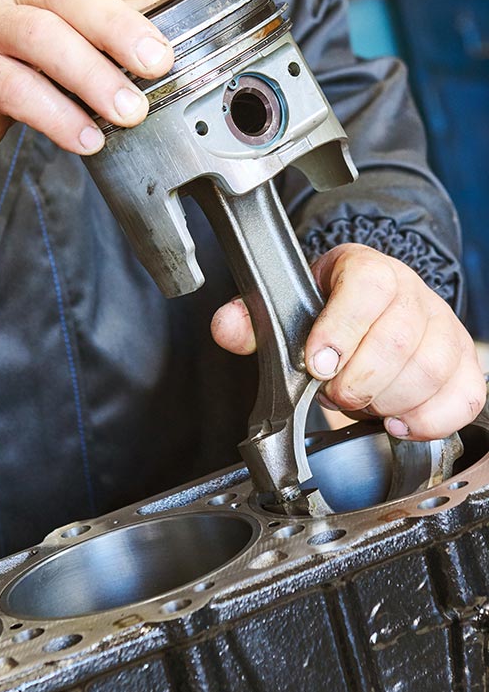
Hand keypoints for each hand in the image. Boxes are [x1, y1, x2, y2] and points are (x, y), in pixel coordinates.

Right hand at [0, 0, 199, 212]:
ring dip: (93, 78)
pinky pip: (18, 92)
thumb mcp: (57, 30)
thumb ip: (110, 25)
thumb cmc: (2, 59)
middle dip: (120, 25)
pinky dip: (58, 118)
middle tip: (160, 62)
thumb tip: (183, 28)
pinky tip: (89, 140)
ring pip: (43, 39)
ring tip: (130, 112)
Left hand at [211, 243, 485, 439]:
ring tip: (360, 403)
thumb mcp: (286, 307)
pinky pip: (463, 397)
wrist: (370, 310)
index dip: (341, 330)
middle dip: (358, 380)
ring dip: (388, 401)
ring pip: (432, 370)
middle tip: (334, 392)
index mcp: (367, 270)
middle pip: (399, 339)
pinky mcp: (464, 364)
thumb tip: (226, 327)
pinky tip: (396, 422)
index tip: (317, 364)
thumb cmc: (327, 311)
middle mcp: (412, 293)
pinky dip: (428, 419)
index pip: (368, 287)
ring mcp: (444, 328)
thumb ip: (252, 319)